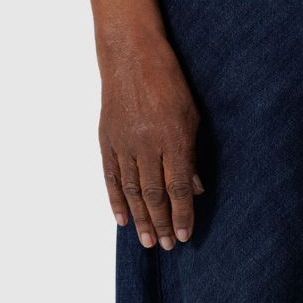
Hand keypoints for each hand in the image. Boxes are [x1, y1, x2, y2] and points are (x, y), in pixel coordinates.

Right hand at [98, 34, 202, 248]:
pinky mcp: (107, 140)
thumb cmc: (170, 84)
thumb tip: (195, 191)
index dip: (182, 215)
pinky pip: (111, 177)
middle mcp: (147, 145)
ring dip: (140, 219)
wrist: (131, 56)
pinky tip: (122, 220)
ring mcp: (124, 143)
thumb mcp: (192, 118)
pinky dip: (116, 200)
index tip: (184, 236)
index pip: (178, 188)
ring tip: (147, 241)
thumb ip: (192, 157)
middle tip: (166, 246)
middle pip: (154, 195)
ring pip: (132, 191)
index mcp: (173, 140)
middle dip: (161, 223)